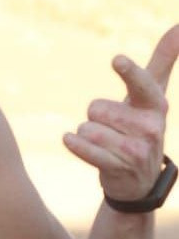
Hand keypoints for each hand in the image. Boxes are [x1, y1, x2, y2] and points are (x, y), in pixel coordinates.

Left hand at [63, 25, 177, 201]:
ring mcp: (137, 150)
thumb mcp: (153, 94)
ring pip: (86, 127)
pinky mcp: (118, 167)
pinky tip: (79, 144)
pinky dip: (74, 144)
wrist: (139, 178)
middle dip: (96, 117)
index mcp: (156, 106)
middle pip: (96, 107)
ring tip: (106, 144)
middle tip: (114, 130)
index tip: (117, 60)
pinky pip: (82, 146)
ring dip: (87, 134)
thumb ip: (164, 60)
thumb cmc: (141, 125)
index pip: (141, 83)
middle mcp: (152, 127)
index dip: (128, 72)